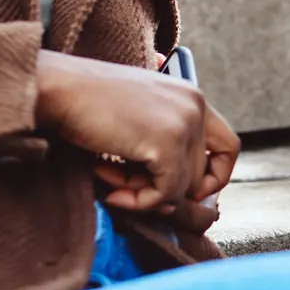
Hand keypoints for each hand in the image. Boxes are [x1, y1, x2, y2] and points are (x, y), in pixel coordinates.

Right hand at [35, 50, 239, 209]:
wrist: (60, 89)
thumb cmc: (87, 101)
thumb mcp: (138, 114)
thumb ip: (163, 142)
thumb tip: (176, 200)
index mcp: (190, 96)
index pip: (228, 146)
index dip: (214, 177)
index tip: (183, 190)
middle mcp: (195, 106)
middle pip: (200, 175)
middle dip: (162, 187)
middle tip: (122, 179)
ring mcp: (184, 123)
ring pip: (182, 188)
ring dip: (143, 192)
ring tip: (109, 173)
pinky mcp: (167, 144)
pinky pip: (164, 194)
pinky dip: (138, 201)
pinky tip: (109, 184)